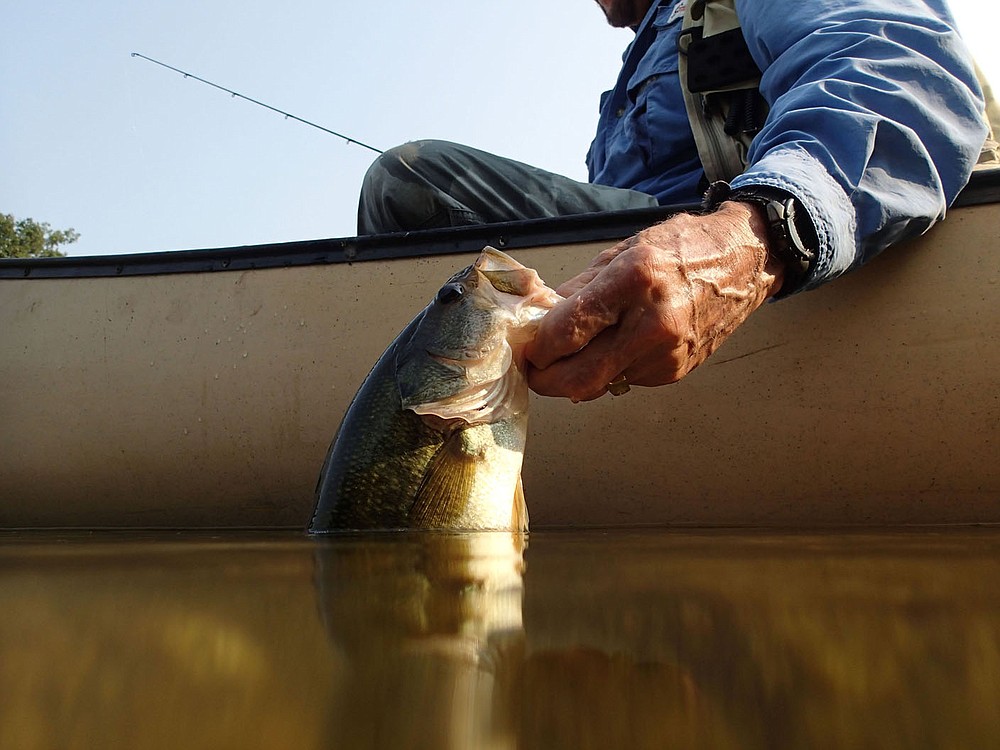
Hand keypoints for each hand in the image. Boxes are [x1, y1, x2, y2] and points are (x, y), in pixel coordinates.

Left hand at [525, 201, 783, 400]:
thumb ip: (575, 290)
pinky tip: (617, 344)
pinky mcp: (675, 372)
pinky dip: (608, 369)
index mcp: (634, 281)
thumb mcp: (620, 253)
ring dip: (577, 373)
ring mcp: (666, 354)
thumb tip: (537, 319)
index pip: (566, 332)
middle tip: (533, 368)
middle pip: (577, 378)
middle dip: (545, 379)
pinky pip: (623, 380)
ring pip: (597, 384)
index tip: (525, 346)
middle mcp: (652, 324)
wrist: (744, 261)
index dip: (536, 347)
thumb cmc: (681, 248)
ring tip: (577, 348)